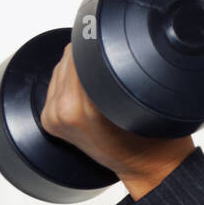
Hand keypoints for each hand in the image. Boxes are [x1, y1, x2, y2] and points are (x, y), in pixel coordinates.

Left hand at [39, 41, 195, 185]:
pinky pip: (57, 84)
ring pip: (62, 68)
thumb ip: (117, 67)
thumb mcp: (141, 95)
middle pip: (68, 58)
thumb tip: (102, 42)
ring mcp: (53, 118)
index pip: (78, 53)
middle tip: (113, 59)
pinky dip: (72, 80)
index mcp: (77, 107)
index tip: (110, 37)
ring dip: (79, 66)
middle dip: (89, 54)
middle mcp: (61, 112)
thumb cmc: (153, 138)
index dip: (96, 40)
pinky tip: (91, 87)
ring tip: (104, 77)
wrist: (150, 167)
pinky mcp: (50, 122)